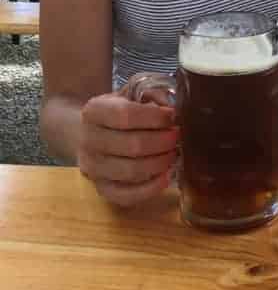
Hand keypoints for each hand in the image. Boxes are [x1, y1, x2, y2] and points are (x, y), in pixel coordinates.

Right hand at [77, 73, 178, 207]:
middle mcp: (88, 140)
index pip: (125, 115)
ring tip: (174, 153)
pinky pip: (125, 195)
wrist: (91, 132)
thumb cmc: (118, 110)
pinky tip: (167, 176)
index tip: (173, 116)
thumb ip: (153, 95)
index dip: (155, 117)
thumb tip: (174, 109)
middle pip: (131, 145)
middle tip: (178, 136)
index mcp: (94, 111)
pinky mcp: (100, 188)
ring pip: (130, 171)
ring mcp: (92, 168)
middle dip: (162, 142)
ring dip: (159, 163)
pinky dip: (150, 189)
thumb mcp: (132, 93)